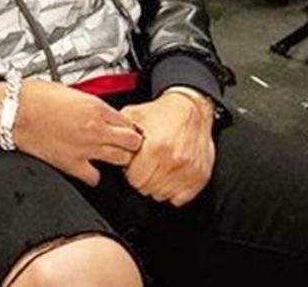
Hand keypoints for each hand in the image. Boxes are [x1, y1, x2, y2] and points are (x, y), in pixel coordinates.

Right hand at [0, 79, 143, 185]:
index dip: (129, 126)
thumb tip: (99, 112)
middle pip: (133, 142)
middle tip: (125, 145)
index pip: (129, 121)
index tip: (126, 130)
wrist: (13, 111)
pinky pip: (95, 178)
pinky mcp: (71, 164)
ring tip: (111, 157)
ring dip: (119, 159)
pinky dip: (95, 175)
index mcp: (96, 107)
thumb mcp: (70, 91)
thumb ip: (90, 104)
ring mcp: (85, 148)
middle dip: (131, 144)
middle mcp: (95, 128)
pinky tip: (90, 169)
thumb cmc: (33, 97)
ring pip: (122, 160)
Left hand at [119, 90, 215, 205]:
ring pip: (162, 195)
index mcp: (156, 147)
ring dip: (156, 185)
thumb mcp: (135, 115)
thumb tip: (106, 145)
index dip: (130, 172)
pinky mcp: (200, 176)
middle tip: (145, 166)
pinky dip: (173, 191)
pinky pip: (180, 199)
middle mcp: (174, 161)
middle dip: (142, 179)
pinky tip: (169, 176)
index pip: (134, 179)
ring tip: (157, 169)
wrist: (192, 109)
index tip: (133, 164)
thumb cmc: (164, 113)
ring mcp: (189, 171)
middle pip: (147, 189)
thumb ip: (119, 132)